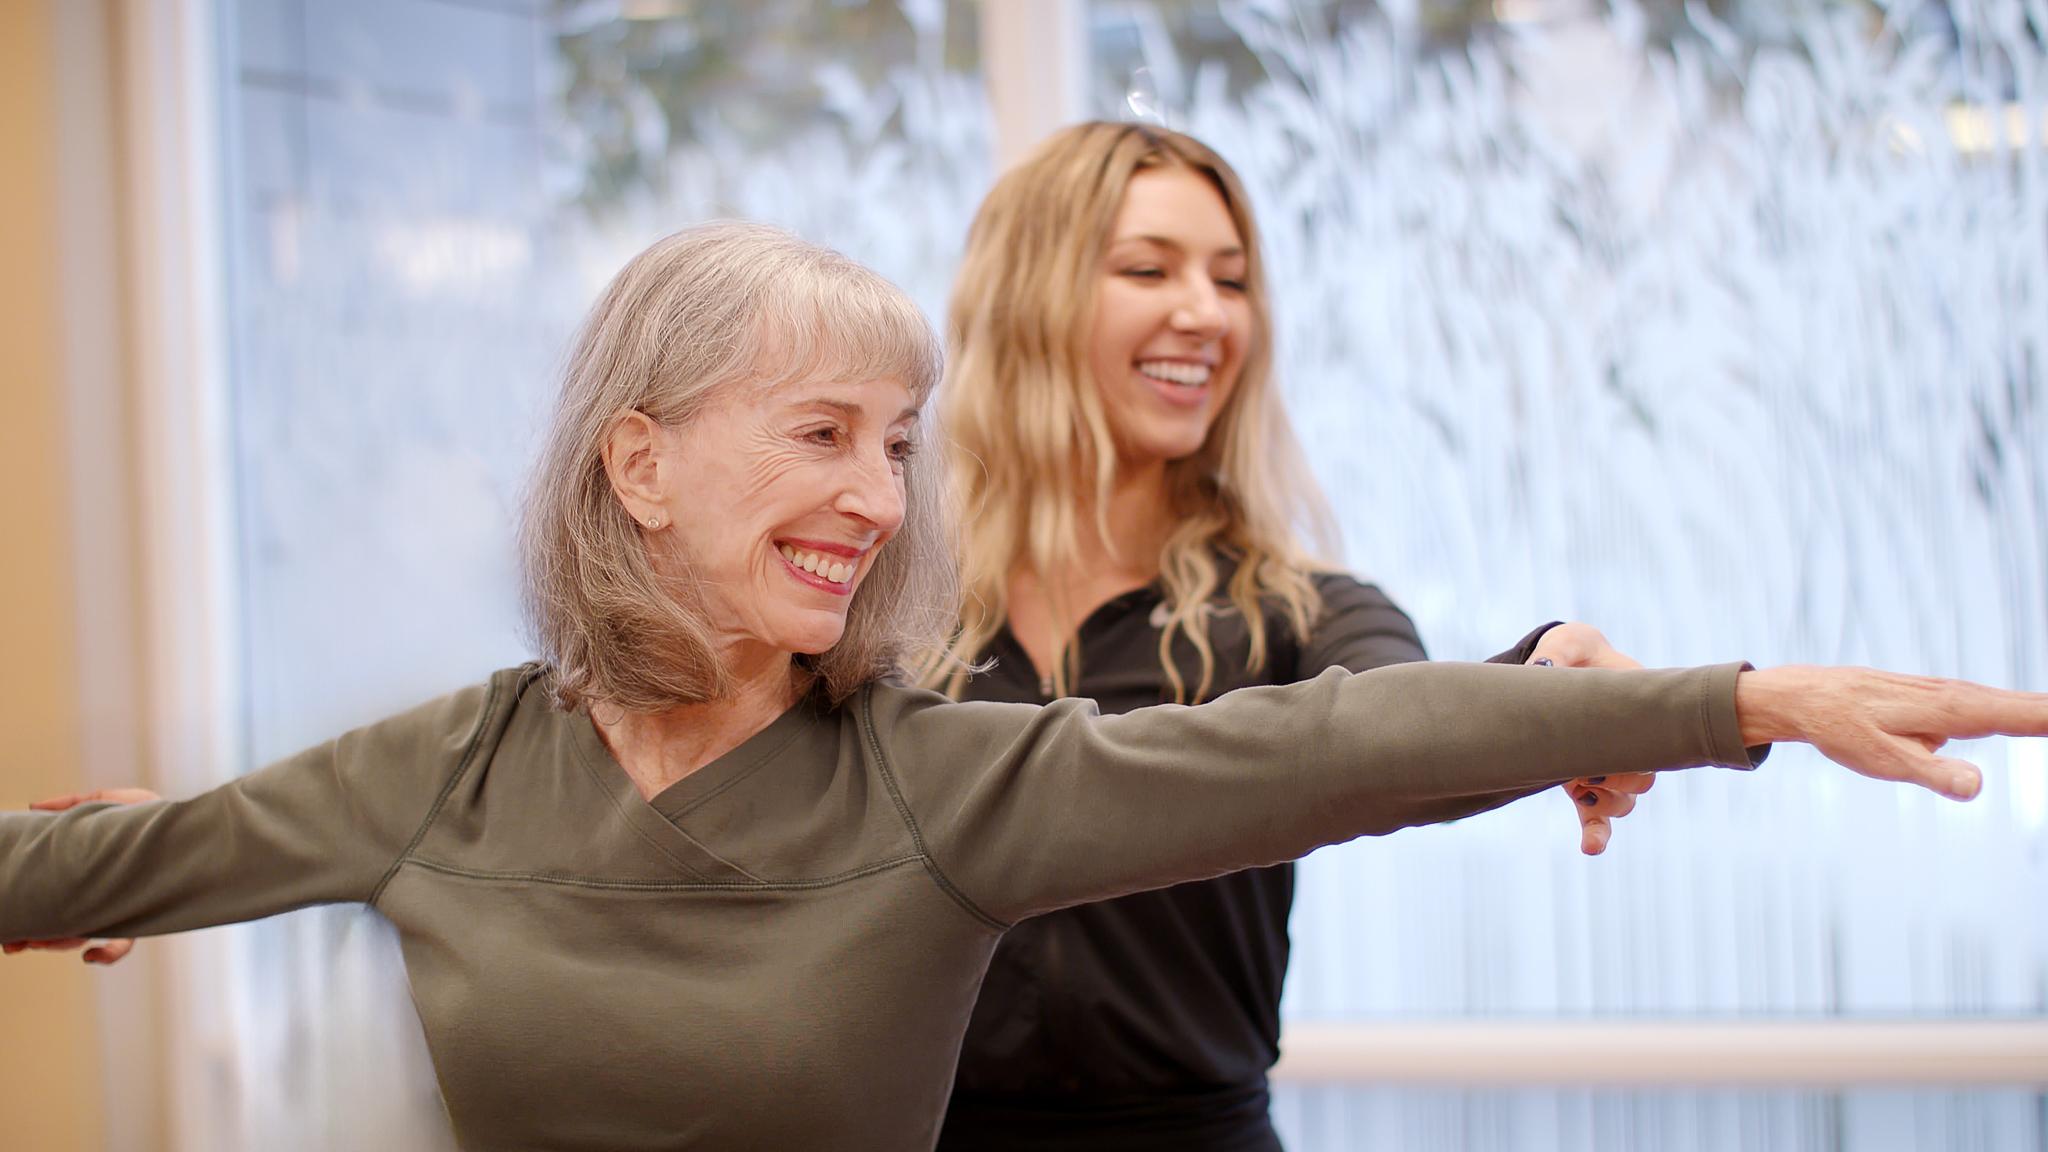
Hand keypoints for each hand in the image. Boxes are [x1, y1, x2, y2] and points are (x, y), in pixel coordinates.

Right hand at [1, 788, 159, 964]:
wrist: (197, 827)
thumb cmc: (156, 816)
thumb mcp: (114, 802)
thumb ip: (76, 803)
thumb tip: (33, 806)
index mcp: (88, 873)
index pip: (53, 896)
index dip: (30, 914)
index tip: (11, 926)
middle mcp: (100, 896)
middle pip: (59, 924)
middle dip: (33, 936)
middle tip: (12, 942)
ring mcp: (119, 908)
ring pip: (78, 936)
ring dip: (54, 942)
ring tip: (37, 942)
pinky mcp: (142, 916)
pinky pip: (122, 944)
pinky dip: (106, 953)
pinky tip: (89, 954)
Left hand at [1531, 623, 1655, 854]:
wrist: (1553, 667)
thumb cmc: (1571, 652)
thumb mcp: (1567, 642)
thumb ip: (1560, 651)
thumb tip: (1543, 670)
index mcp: (1631, 713)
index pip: (1655, 742)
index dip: (1646, 753)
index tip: (1626, 752)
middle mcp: (1624, 745)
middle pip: (1642, 780)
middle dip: (1621, 780)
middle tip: (1590, 768)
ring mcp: (1604, 768)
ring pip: (1625, 802)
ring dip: (1607, 804)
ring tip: (1581, 788)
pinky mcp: (1580, 784)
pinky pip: (1596, 818)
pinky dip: (1596, 834)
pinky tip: (1589, 848)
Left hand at [1737, 666, 2047, 800]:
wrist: (1807, 697)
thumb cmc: (1843, 729)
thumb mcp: (1884, 760)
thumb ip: (1933, 773)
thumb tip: (1977, 786)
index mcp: (1953, 710)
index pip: (2022, 715)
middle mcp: (1958, 695)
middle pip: (2025, 706)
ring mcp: (1949, 694)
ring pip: (2009, 703)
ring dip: (2043, 709)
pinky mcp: (1940, 699)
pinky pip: (1991, 704)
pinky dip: (2023, 708)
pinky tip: (2034, 714)